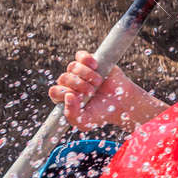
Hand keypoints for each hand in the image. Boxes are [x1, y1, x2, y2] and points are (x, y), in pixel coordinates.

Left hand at [48, 51, 167, 130]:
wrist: (122, 103)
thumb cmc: (102, 114)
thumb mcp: (85, 122)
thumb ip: (73, 115)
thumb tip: (67, 96)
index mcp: (64, 98)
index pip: (54, 91)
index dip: (64, 93)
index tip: (78, 98)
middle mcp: (70, 83)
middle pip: (63, 78)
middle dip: (78, 85)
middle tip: (91, 92)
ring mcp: (79, 72)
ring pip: (72, 66)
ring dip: (86, 75)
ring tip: (98, 83)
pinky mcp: (90, 62)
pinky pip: (81, 55)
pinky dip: (86, 59)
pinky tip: (95, 66)